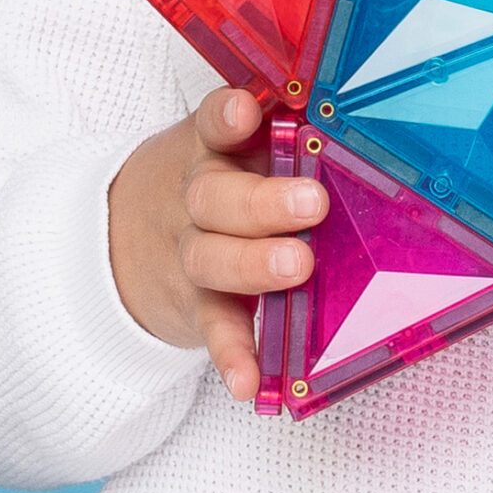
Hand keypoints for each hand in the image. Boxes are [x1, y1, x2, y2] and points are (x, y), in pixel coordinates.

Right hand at [105, 87, 328, 400]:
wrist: (122, 235)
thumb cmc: (216, 181)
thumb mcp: (235, 147)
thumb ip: (285, 137)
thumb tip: (370, 131)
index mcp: (214, 149)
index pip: (213, 124)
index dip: (226, 118)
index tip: (245, 112)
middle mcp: (199, 197)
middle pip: (215, 196)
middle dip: (261, 201)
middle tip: (310, 203)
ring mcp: (193, 252)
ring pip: (211, 257)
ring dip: (253, 264)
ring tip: (295, 266)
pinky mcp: (197, 304)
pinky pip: (214, 328)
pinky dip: (232, 354)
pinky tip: (249, 381)